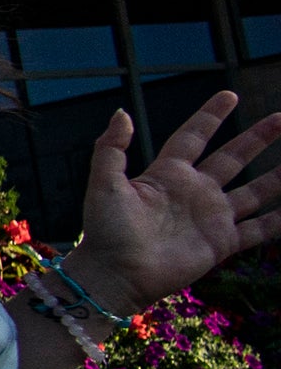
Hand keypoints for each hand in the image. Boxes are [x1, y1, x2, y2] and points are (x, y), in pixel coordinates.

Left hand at [70, 92, 280, 311]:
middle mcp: (194, 192)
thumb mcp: (104, 183)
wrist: (116, 274)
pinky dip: (279, 220)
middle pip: (233, 157)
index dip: (211, 116)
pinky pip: (259, 229)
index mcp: (167, 174)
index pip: (193, 137)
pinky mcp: (221, 242)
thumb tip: (122, 112)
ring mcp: (211, 217)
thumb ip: (111, 148)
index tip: (230, 95)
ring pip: (254, 191)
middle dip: (257, 137)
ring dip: (278, 177)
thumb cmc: (105, 230)